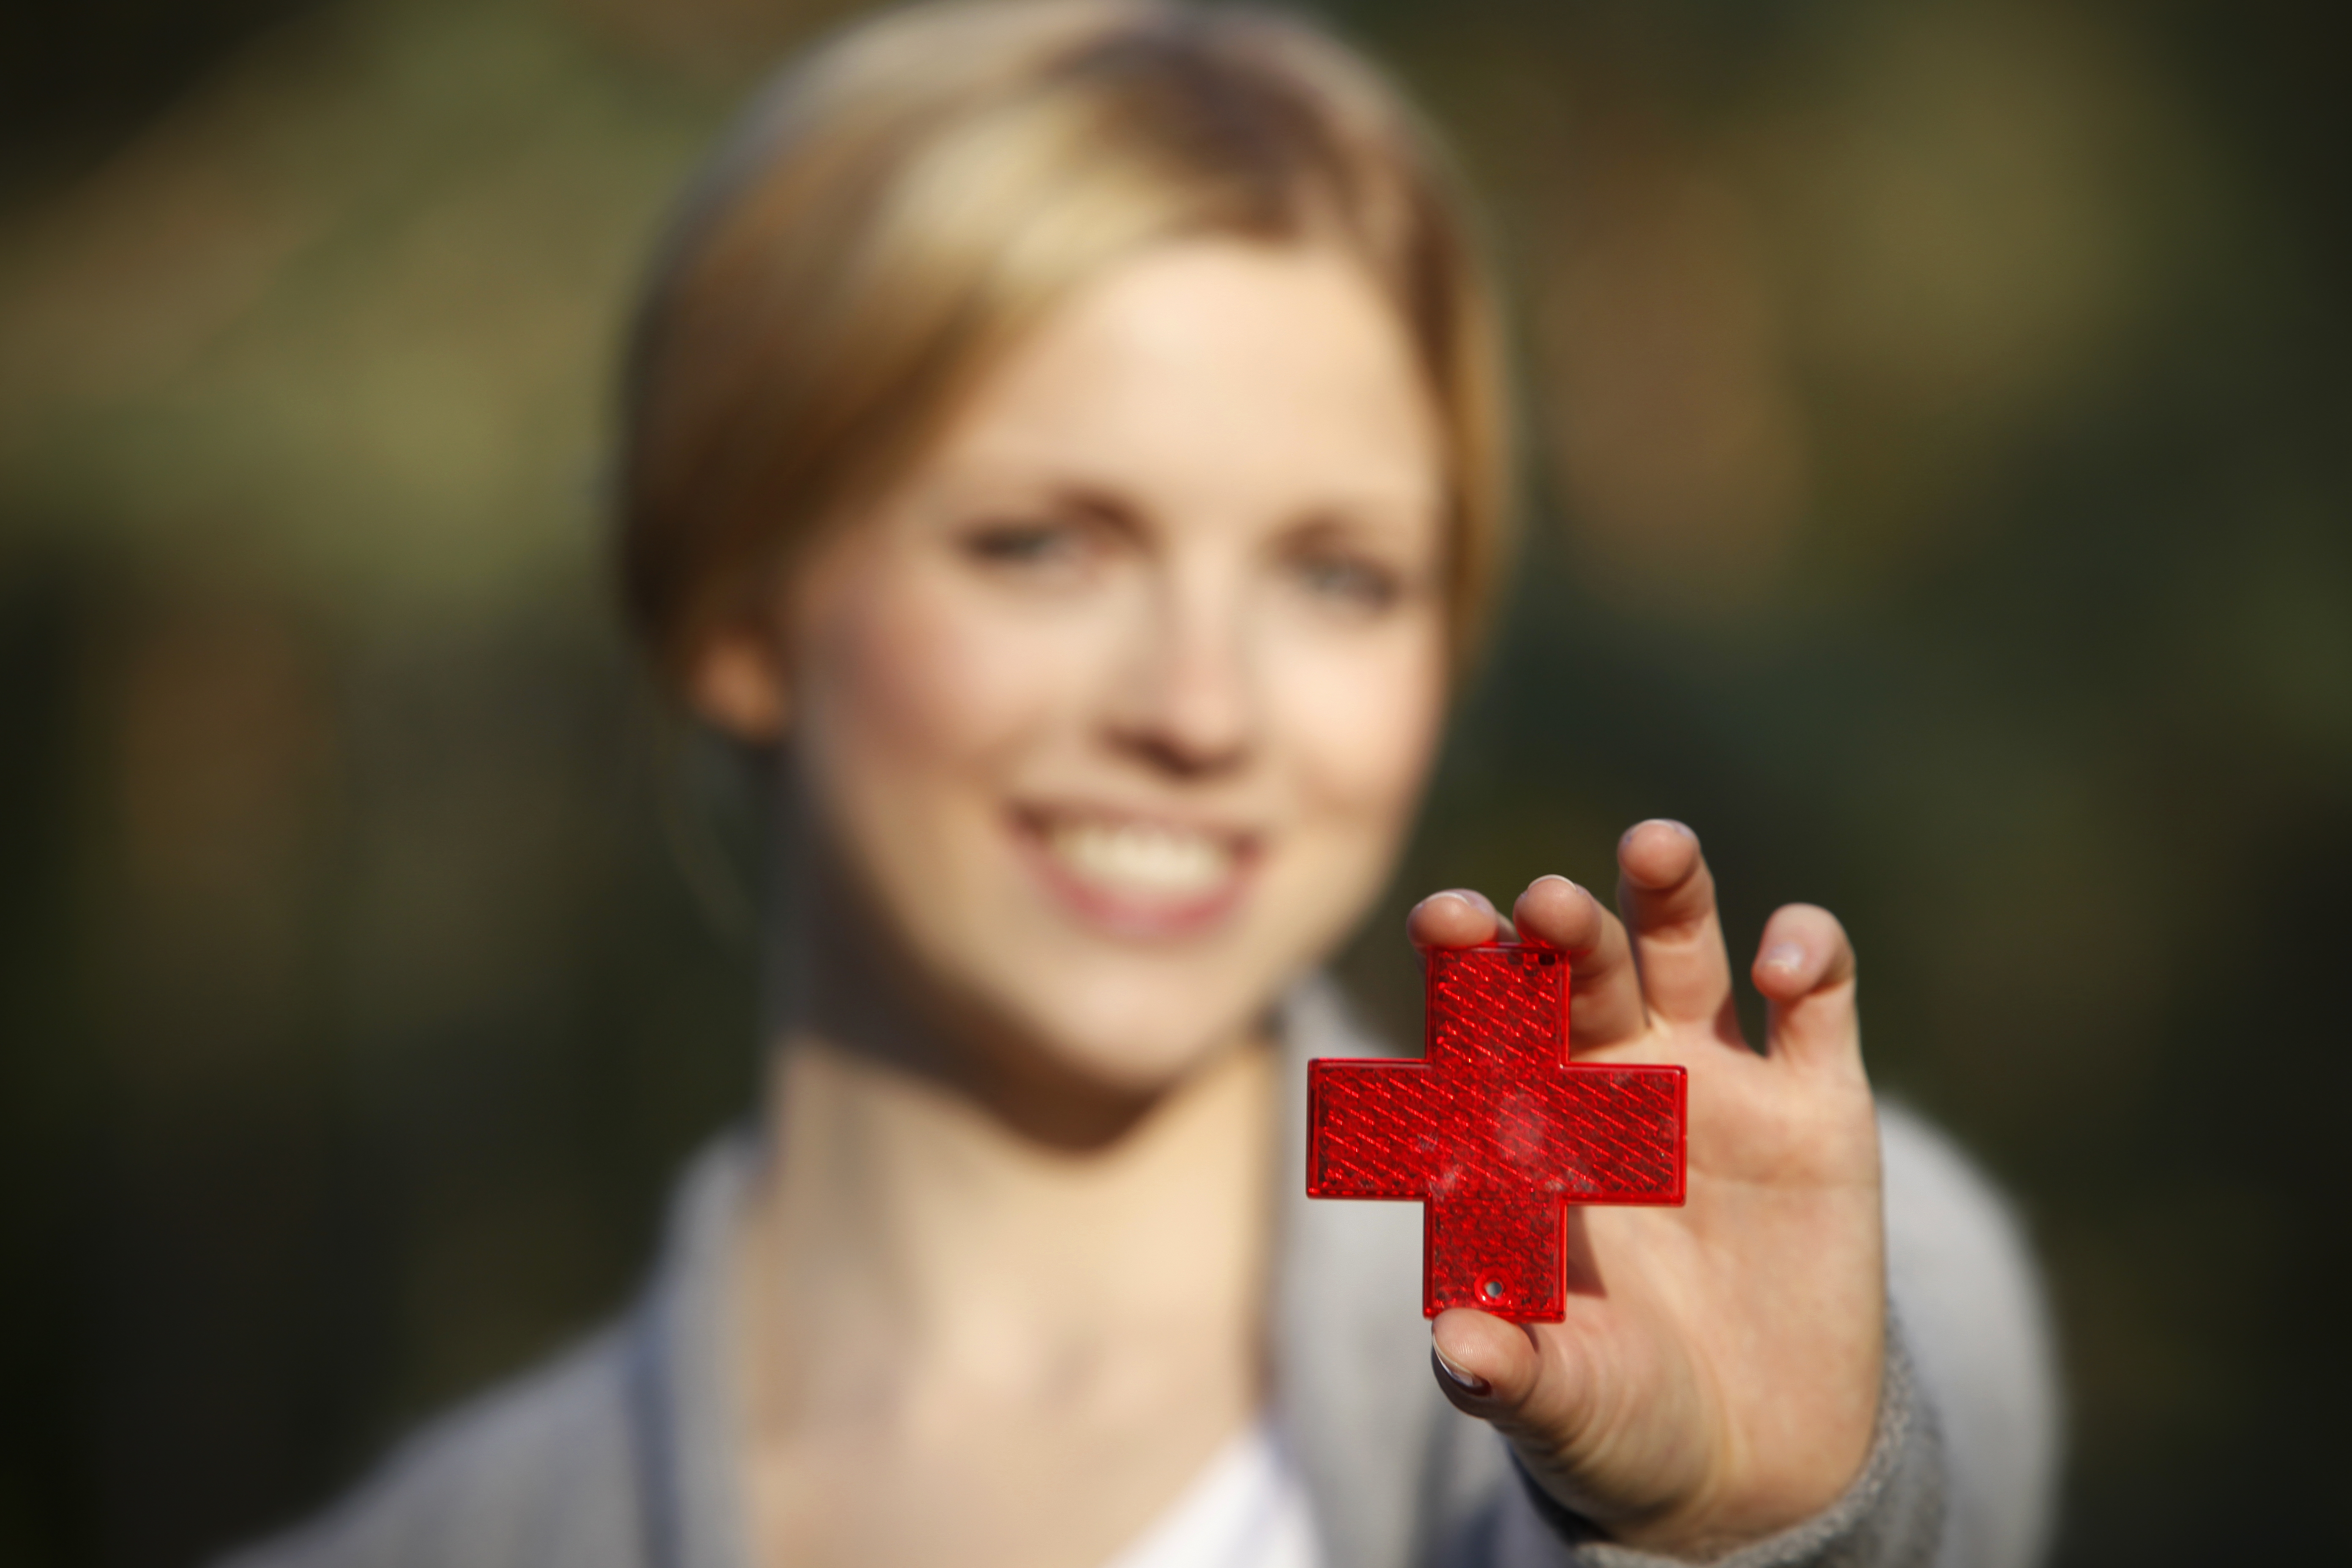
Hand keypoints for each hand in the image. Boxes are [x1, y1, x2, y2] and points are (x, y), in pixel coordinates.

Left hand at [1412, 821, 1882, 1556]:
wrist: (1750, 1463)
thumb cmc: (1619, 1416)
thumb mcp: (1563, 1401)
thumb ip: (1509, 1369)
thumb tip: (1457, 1349)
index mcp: (1525, 1130)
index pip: (1480, 1027)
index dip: (1462, 970)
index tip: (1443, 919)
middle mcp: (1611, 1080)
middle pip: (1572, 973)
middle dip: (1557, 931)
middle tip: (1542, 901)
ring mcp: (1716, 1082)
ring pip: (1683, 952)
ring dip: (1669, 897)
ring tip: (1655, 847)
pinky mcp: (1819, 1105)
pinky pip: (1817, 1006)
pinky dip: (1809, 959)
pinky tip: (1788, 958)